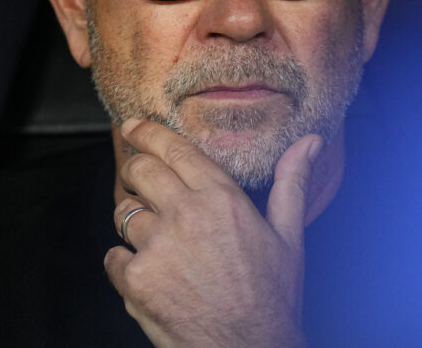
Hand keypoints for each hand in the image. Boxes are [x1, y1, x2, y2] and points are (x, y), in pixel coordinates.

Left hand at [104, 119, 321, 347]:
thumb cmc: (272, 296)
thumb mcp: (289, 236)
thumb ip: (291, 183)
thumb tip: (309, 143)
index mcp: (221, 199)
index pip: (175, 151)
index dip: (149, 133)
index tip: (135, 125)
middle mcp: (185, 216)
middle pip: (140, 171)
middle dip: (134, 166)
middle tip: (137, 171)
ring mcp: (156, 248)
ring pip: (124, 212)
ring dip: (134, 218)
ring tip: (154, 235)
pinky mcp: (135, 281)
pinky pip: (113, 256)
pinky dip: (125, 260)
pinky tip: (149, 270)